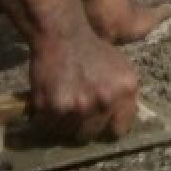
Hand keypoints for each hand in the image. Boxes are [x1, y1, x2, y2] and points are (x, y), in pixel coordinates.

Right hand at [29, 27, 138, 141]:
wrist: (64, 35)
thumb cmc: (93, 50)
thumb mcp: (121, 69)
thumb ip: (123, 96)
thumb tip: (120, 121)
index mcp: (125, 91)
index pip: (118, 130)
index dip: (106, 128)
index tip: (99, 124)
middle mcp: (104, 101)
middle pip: (91, 135)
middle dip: (83, 126)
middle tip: (75, 114)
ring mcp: (78, 107)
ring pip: (68, 133)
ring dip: (63, 124)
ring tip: (61, 106)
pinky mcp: (52, 108)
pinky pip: (48, 127)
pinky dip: (45, 119)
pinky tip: (48, 104)